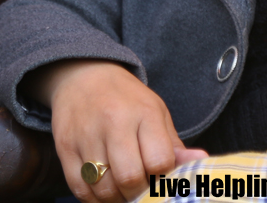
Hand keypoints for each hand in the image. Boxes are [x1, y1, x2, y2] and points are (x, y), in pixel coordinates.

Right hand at [29, 60, 207, 202]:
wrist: (83, 76)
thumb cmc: (127, 100)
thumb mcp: (157, 113)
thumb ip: (175, 144)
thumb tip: (201, 160)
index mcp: (145, 113)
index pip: (159, 160)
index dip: (163, 178)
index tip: (162, 180)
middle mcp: (114, 123)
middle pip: (130, 178)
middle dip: (139, 194)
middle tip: (142, 191)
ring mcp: (87, 135)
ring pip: (104, 188)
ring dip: (117, 199)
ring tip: (124, 192)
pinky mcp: (65, 147)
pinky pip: (80, 188)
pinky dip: (94, 199)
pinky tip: (104, 191)